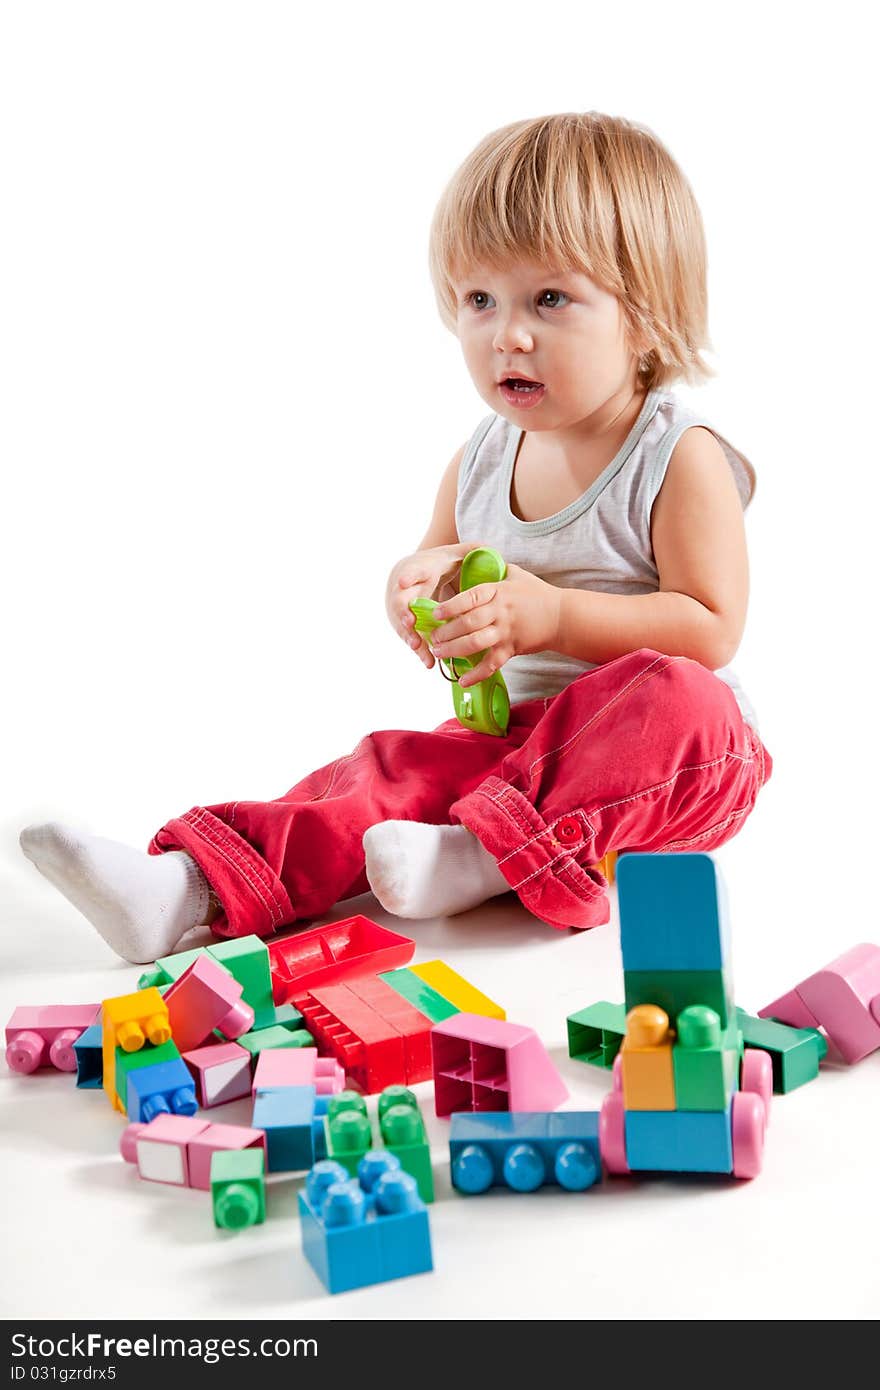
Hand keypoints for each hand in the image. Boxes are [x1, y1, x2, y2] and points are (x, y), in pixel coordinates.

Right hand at [385, 542, 488, 669]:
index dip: (408, 576)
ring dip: (410, 636)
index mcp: (418, 569)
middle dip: (403, 612)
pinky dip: (419, 650)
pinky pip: (410, 638)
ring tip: (418, 647)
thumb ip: (470, 551)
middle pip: (399, 601)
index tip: (404, 582)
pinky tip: (428, 662)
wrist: (415, 573)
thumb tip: (490, 549)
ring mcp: (400, 607)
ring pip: (402, 624)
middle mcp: (403, 589)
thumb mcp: (453, 555)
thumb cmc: (438, 564)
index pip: (411, 571)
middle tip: (410, 622)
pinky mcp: (404, 623)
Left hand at [429, 564, 561, 686]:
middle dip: (446, 632)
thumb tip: (479, 557)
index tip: (435, 612)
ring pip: (475, 643)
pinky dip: (476, 674)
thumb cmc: (538, 594)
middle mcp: (500, 612)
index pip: (470, 598)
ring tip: (439, 653)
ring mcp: (506, 631)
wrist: (562, 616)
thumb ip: (496, 569)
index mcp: (499, 592)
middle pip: (468, 623)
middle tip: (432, 637)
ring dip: (454, 650)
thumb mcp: (517, 574)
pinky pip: (491, 664)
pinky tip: (462, 680)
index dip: (451, 606)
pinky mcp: (512, 649)